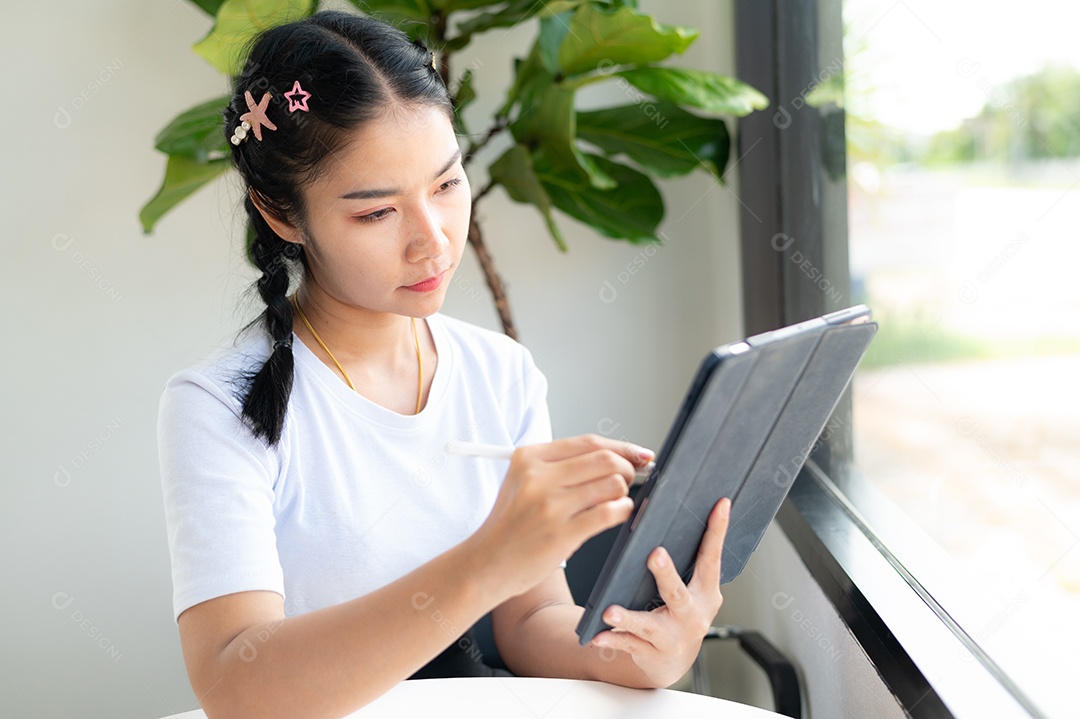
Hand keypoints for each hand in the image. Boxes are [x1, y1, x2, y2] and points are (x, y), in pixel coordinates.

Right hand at [469, 434, 654, 601]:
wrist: (487, 564)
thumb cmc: (511, 525)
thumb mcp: (524, 482)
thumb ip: (561, 467)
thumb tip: (614, 456)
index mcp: (528, 457)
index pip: (589, 442)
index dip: (622, 447)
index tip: (639, 454)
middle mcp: (538, 477)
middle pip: (605, 459)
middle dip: (627, 468)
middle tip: (629, 480)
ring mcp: (549, 505)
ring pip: (612, 484)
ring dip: (624, 492)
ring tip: (617, 501)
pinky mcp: (561, 533)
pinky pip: (610, 512)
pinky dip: (623, 511)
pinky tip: (617, 514)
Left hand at [588, 497, 730, 688]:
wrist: (673, 662)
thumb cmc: (680, 615)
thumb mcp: (693, 590)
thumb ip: (688, 563)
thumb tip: (673, 515)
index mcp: (706, 593)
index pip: (712, 558)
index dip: (717, 531)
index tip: (720, 504)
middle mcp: (692, 615)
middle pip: (678, 593)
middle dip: (666, 574)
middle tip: (655, 555)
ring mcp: (672, 637)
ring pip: (648, 625)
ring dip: (629, 617)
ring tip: (610, 611)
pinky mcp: (652, 653)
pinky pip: (629, 644)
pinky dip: (612, 639)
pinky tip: (597, 636)